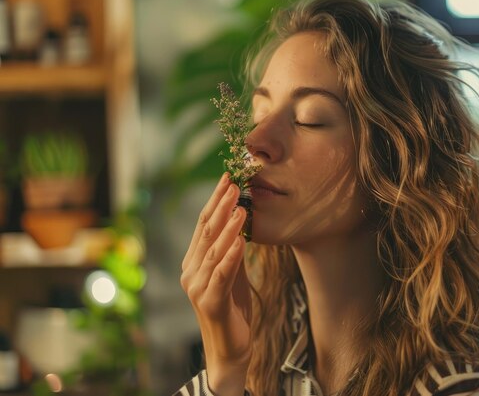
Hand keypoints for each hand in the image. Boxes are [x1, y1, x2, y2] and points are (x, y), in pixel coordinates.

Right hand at [180, 173, 251, 395]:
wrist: (231, 346)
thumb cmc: (233, 306)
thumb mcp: (232, 271)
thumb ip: (232, 248)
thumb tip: (241, 217)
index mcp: (194, 261)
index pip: (203, 225)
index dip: (215, 201)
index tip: (227, 178)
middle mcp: (190, 271)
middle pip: (206, 232)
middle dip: (220, 206)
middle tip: (233, 183)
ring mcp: (197, 287)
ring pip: (213, 250)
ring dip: (228, 227)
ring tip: (241, 206)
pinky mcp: (210, 302)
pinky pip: (222, 274)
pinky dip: (231, 255)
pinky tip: (241, 240)